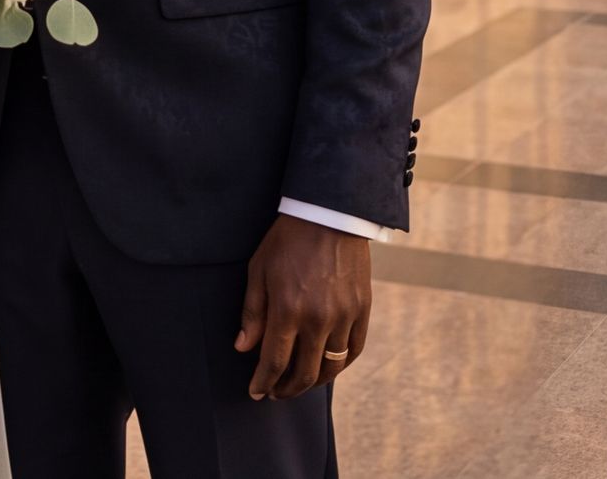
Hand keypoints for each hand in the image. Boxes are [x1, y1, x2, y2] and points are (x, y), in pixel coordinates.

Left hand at [234, 213, 369, 400]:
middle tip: (275, 392)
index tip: (256, 392)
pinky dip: (340, 364)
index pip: (274, 362)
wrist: (329, 214)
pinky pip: (353, 350)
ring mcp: (344, 316)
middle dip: (286, 389)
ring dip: (313, 382)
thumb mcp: (259, 270)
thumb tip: (243, 347)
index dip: (264, 382)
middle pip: (304, 373)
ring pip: (331, 367)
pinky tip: (327, 365)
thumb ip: (252, 312)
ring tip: (299, 381)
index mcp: (288, 309)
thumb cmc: (287, 240)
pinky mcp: (363, 310)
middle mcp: (319, 318)